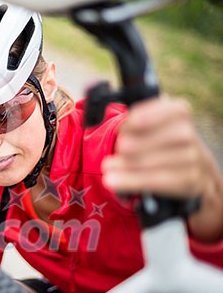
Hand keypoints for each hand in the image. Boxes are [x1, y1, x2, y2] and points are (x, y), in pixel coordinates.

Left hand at [102, 96, 222, 240]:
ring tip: (107, 167)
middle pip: (171, 137)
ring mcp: (193, 160)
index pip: (175, 110)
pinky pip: (159, 181)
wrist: (190, 173)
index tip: (129, 122)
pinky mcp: (188, 182)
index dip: (151, 115)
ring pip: (161, 162)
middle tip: (119, 148)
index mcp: (180, 114)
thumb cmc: (157, 143)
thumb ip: (132, 119)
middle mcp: (190, 136)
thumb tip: (99, 109)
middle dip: (140, 143)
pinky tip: (113, 181)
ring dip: (130, 165)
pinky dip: (133, 181)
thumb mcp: (148, 126)